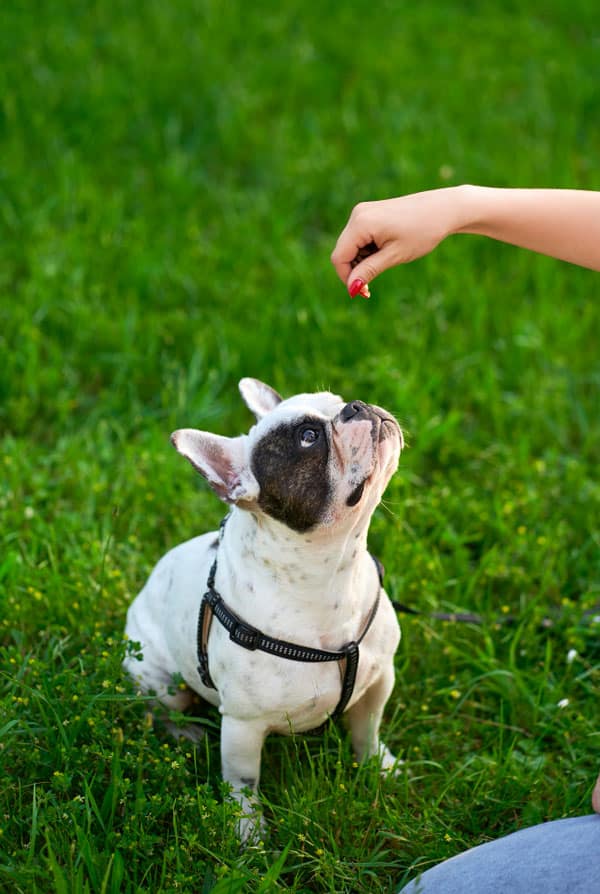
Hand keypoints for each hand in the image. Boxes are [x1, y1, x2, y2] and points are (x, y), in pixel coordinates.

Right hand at [331, 187, 465, 294]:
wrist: (443, 209)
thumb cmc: (422, 231)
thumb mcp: (395, 256)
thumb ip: (369, 271)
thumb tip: (351, 289)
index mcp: (361, 223)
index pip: (339, 257)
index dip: (347, 278)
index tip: (363, 292)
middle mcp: (358, 214)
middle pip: (343, 252)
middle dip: (355, 271)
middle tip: (372, 287)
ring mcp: (363, 212)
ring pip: (350, 246)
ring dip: (362, 261)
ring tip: (386, 263)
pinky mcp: (369, 213)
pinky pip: (359, 238)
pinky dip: (367, 251)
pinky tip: (386, 252)